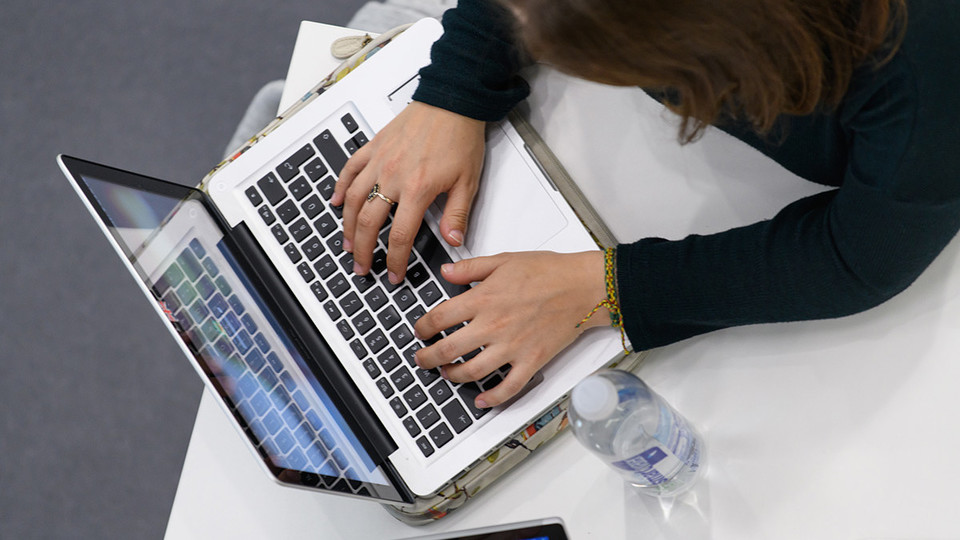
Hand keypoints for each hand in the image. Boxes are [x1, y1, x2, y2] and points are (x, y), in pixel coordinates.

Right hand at [331, 101, 484, 282]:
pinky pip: (350, 169)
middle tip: (362, 267)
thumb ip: (457, 215)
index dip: (396, 260)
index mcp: (418, 189)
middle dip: (364, 251)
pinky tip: (337, 201)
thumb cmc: (460, 135)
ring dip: (347, 226)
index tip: (395, 273)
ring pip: (354, 200)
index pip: (400, 236)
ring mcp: (379, 161)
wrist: (452, 99)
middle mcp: (393, 176)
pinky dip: (341, 187)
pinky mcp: (374, 146)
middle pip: (369, 223)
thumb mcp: (467, 181)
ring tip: (348, 244)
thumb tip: (453, 241)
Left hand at [413, 250, 610, 408]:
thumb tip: (446, 271)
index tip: (420, 331)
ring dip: (452, 376)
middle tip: (421, 359)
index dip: (423, 327)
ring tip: (445, 374)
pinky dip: (492, 398)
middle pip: (448, 349)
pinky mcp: (531, 361)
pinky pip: (508, 387)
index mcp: (484, 298)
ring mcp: (512, 347)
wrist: (584, 287)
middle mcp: (494, 325)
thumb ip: (471, 268)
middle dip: (428, 357)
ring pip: (472, 371)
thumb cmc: (550, 271)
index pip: (440, 318)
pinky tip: (481, 400)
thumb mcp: (504, 260)